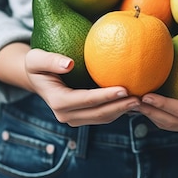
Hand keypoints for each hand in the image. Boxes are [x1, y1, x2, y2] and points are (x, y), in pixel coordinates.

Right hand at [24, 48, 140, 126]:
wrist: (37, 78)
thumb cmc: (37, 64)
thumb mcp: (36, 58)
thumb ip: (50, 60)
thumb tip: (69, 64)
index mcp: (56, 101)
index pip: (86, 100)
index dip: (106, 96)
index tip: (124, 88)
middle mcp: (65, 115)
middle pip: (98, 113)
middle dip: (120, 107)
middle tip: (140, 98)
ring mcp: (74, 119)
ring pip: (102, 118)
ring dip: (122, 111)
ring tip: (140, 100)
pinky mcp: (82, 117)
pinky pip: (102, 116)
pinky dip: (117, 109)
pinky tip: (131, 100)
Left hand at [138, 44, 177, 134]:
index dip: (162, 105)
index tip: (144, 95)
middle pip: (173, 122)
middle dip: (150, 113)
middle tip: (130, 100)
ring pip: (170, 124)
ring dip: (151, 115)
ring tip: (132, 102)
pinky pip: (173, 120)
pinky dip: (158, 113)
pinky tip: (145, 101)